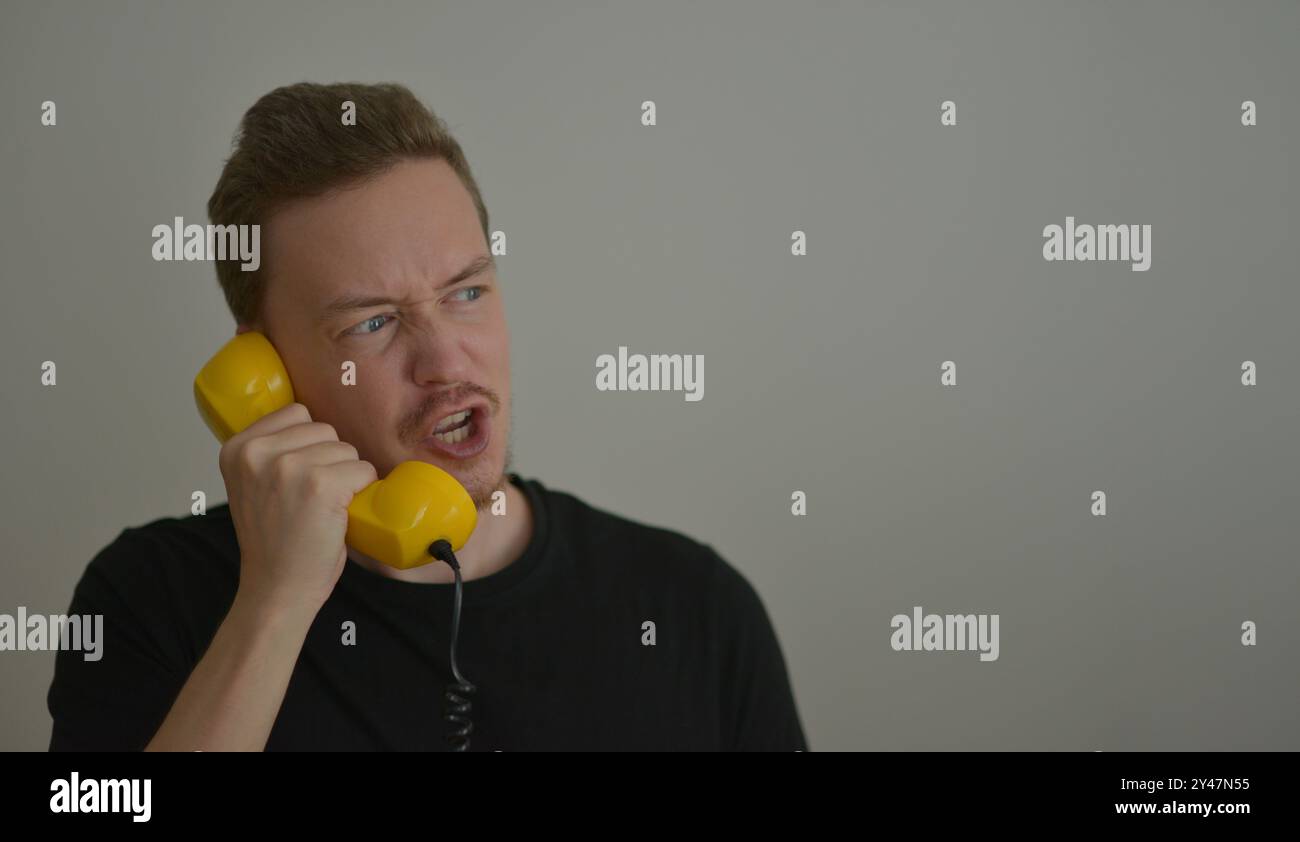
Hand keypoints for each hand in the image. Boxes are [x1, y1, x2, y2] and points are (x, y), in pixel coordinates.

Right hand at [219, 402, 377, 613]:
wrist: (276, 589)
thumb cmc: (274, 541)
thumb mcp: (253, 484)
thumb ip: (271, 451)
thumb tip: (313, 422)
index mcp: (238, 448)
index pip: (297, 412)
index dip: (310, 444)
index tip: (298, 478)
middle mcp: (258, 453)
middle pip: (325, 429)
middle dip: (330, 461)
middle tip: (311, 499)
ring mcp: (289, 467)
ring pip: (347, 449)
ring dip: (347, 477)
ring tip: (323, 508)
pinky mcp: (320, 484)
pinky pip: (364, 470)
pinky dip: (363, 490)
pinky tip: (340, 513)